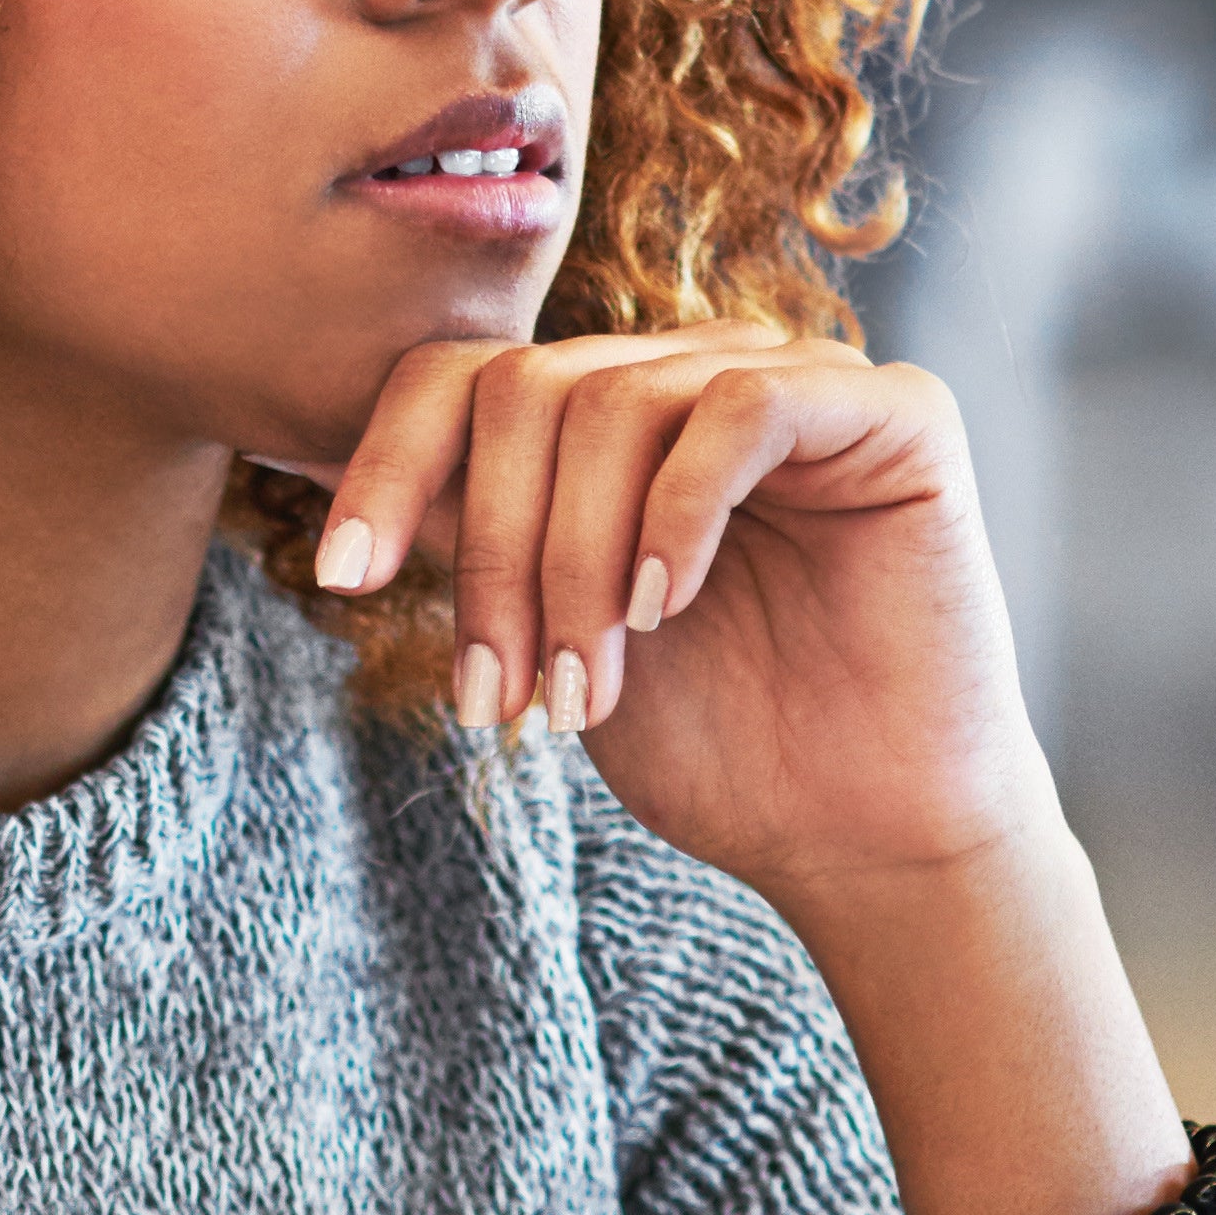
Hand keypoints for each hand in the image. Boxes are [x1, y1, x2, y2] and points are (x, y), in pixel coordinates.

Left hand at [315, 323, 1046, 907]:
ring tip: (583, 688)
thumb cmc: (719, 747)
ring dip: (573, 562)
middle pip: (528, 389)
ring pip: (618, 400)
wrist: (865, 839)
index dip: (386, 461)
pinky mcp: (894, 414)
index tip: (341, 576)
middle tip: (504, 696)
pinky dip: (678, 511)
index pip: (468, 375)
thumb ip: (474, 534)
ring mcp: (797, 380)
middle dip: (494, 553)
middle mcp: (700, 377)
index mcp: (617, 420)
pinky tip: (665, 608)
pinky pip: (743, 410)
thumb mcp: (549, 630)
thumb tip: (321, 458)